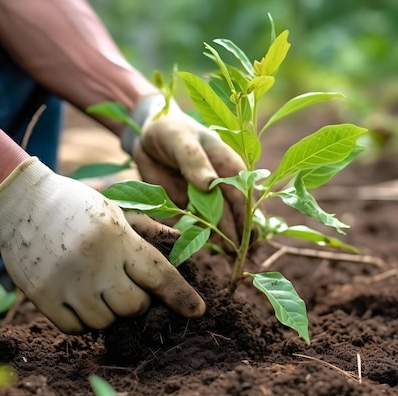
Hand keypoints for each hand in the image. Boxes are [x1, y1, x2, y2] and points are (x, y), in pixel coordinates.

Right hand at [0, 157, 204, 333]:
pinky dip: (82, 321)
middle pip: (133, 307)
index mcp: (117, 238)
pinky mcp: (43, 297)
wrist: (20, 202)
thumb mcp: (115, 208)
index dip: (181, 296)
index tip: (197, 311)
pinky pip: (75, 329)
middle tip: (123, 285)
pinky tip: (78, 299)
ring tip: (97, 288)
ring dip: (107, 312)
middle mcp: (95, 263)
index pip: (159, 275)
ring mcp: (67, 283)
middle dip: (136, 302)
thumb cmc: (75, 204)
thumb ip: (148, 230)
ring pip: (104, 322)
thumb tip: (182, 248)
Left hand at [123, 95, 247, 248]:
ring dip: (226, 241)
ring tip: (231, 261)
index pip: (241, 194)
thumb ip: (194, 161)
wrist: (150, 136)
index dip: (246, 216)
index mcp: (228, 165)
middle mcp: (223, 184)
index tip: (248, 237)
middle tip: (240, 258)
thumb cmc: (171, 132)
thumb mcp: (180, 140)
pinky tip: (213, 253)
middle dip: (238, 235)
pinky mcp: (192, 207)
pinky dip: (206, 240)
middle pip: (234, 213)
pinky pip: (200, 227)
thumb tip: (210, 184)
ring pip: (221, 223)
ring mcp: (208, 198)